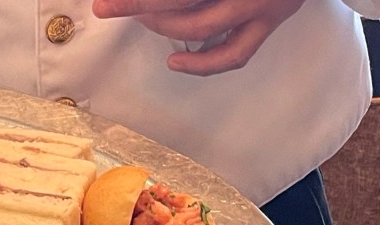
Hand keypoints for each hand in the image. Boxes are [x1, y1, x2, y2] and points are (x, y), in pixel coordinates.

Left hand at [92, 0, 305, 75]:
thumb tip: (154, 1)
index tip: (105, 5)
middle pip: (184, 4)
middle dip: (142, 7)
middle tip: (112, 6)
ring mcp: (265, 6)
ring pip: (205, 29)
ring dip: (166, 27)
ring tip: (144, 19)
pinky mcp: (273, 22)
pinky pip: (235, 54)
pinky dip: (202, 63)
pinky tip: (175, 61)